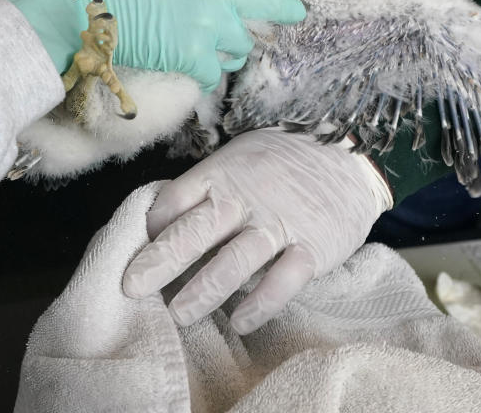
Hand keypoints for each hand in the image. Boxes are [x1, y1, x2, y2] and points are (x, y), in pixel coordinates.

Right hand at [5, 0, 304, 87]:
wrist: (82, 9)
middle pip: (267, 15)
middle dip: (275, 16)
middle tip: (287, 17)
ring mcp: (207, 32)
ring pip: (241, 48)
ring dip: (232, 47)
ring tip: (219, 45)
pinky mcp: (190, 60)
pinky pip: (215, 75)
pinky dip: (207, 73)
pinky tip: (197, 68)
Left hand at [122, 128, 391, 333]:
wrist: (350, 157)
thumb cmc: (281, 163)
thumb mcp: (238, 159)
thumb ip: (204, 189)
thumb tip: (160, 223)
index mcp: (222, 174)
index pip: (175, 200)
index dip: (151, 227)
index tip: (137, 250)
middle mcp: (246, 198)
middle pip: (195, 231)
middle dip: (160, 261)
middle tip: (131, 288)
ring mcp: (279, 223)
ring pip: (234, 260)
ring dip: (203, 290)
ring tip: (178, 314)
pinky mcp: (313, 247)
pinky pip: (283, 280)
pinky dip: (260, 303)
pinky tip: (240, 322)